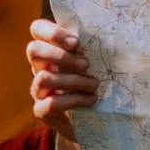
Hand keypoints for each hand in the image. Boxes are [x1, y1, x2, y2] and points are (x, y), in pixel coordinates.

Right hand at [27, 18, 98, 139]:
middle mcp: (40, 67)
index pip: (38, 29)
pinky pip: (51, 103)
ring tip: (94, 84)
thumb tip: (116, 35)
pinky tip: (91, 99)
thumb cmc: (95, 83)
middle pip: (34, 50)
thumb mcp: (95, 63)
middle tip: (86, 64)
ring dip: (73, 80)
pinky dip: (74, 100)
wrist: (91, 120)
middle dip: (61, 56)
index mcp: (50, 49)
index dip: (53, 33)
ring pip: (43, 78)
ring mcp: (38, 89)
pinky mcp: (42, 110)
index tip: (76, 42)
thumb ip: (94, 48)